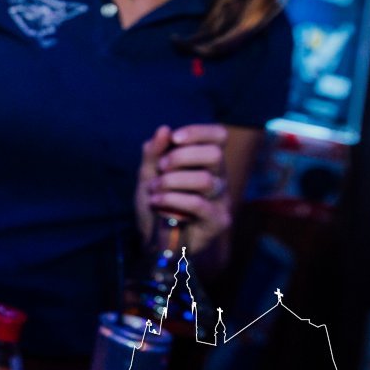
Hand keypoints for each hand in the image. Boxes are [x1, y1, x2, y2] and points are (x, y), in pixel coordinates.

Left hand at [134, 124, 231, 254]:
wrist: (153, 239)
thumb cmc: (155, 201)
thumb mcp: (148, 173)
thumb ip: (154, 152)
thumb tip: (164, 129)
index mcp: (205, 161)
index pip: (218, 136)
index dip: (198, 132)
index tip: (174, 138)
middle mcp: (218, 178)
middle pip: (215, 155)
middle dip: (181, 157)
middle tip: (161, 168)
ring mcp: (221, 200)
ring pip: (204, 180)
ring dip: (172, 182)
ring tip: (154, 189)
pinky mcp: (218, 221)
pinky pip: (198, 204)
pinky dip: (172, 200)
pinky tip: (156, 203)